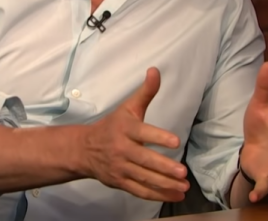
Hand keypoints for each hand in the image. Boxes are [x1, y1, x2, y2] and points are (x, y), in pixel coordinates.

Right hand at [81, 67, 189, 201]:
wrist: (84, 149)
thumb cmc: (112, 126)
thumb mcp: (128, 107)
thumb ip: (145, 92)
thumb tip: (156, 70)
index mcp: (125, 129)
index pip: (143, 133)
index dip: (159, 138)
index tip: (175, 142)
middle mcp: (122, 149)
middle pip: (145, 160)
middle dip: (164, 167)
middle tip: (182, 172)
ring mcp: (121, 168)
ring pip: (144, 178)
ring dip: (165, 184)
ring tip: (183, 187)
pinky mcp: (121, 182)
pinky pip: (140, 191)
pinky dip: (157, 195)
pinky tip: (174, 195)